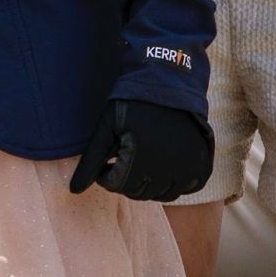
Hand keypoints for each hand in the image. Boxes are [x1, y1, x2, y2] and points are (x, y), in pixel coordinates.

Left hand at [69, 98, 213, 202]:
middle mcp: (166, 165)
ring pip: (163, 194)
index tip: (109, 158)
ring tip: (144, 160)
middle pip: (139, 192)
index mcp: (140, 155)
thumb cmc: (132, 103)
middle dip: (127, 179)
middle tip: (126, 157)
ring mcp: (188, 165)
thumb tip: (73, 191)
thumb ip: (90, 161)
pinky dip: (176, 183)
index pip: (116, 186)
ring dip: (150, 183)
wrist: (168, 81)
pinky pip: (188, 188)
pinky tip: (166, 165)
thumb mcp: (106, 127)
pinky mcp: (202, 163)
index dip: (106, 174)